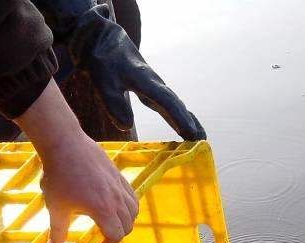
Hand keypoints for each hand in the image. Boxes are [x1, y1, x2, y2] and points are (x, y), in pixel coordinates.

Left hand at [15, 81, 138, 242]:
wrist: (64, 144)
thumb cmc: (59, 176)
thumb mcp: (55, 207)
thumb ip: (57, 231)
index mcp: (103, 210)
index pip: (117, 235)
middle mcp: (117, 199)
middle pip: (128, 225)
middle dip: (117, 234)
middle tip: (103, 233)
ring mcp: (120, 186)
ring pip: (134, 210)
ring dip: (125, 220)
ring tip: (110, 219)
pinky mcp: (119, 175)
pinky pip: (132, 195)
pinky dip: (128, 205)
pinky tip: (114, 203)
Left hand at [37, 0, 206, 139]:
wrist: (103, 40)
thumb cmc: (103, 59)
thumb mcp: (103, 81)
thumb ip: (113, 103)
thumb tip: (126, 126)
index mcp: (145, 80)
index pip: (166, 102)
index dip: (179, 118)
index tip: (191, 133)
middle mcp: (154, 83)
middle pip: (176, 105)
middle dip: (189, 122)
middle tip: (201, 141)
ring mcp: (154, 86)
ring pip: (175, 105)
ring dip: (187, 120)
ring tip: (200, 137)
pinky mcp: (150, 89)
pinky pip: (168, 105)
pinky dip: (178, 117)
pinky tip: (183, 128)